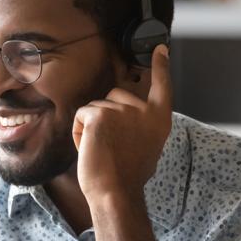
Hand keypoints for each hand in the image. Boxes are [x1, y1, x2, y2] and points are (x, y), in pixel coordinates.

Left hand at [72, 44, 171, 202]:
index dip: (160, 66)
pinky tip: (89, 148)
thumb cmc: (127, 176)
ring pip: (96, 107)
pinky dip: (78, 132)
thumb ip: (140, 125)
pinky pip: (81, 115)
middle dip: (106, 115)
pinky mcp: (100, 115)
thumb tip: (124, 115)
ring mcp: (122, 110)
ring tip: (102, 150)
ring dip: (91, 128)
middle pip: (116, 94)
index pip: (162, 85)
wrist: (116, 192)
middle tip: (112, 145)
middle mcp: (144, 110)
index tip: (160, 48)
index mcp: (159, 119)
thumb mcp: (146, 146)